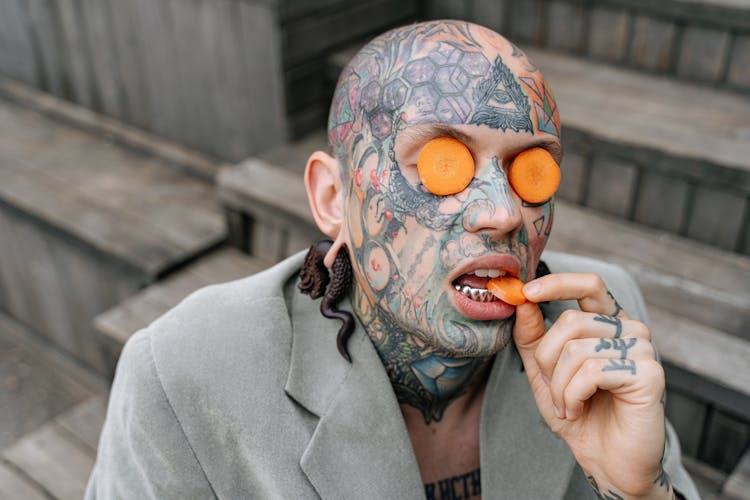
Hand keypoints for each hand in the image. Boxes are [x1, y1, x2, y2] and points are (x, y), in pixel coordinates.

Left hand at [514, 273, 673, 498]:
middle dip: (546, 359)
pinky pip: (591, 372)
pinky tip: (579, 411)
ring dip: (558, 385)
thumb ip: (532, 337)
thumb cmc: (579, 413)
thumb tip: (522, 300)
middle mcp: (630, 330)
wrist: (606, 461)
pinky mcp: (649, 374)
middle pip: (570, 321)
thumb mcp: (543, 372)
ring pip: (576, 349)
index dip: (556, 283)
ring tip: (567, 406)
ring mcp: (643, 350)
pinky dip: (573, 396)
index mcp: (608, 323)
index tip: (525, 292)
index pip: (588, 284)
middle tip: (550, 388)